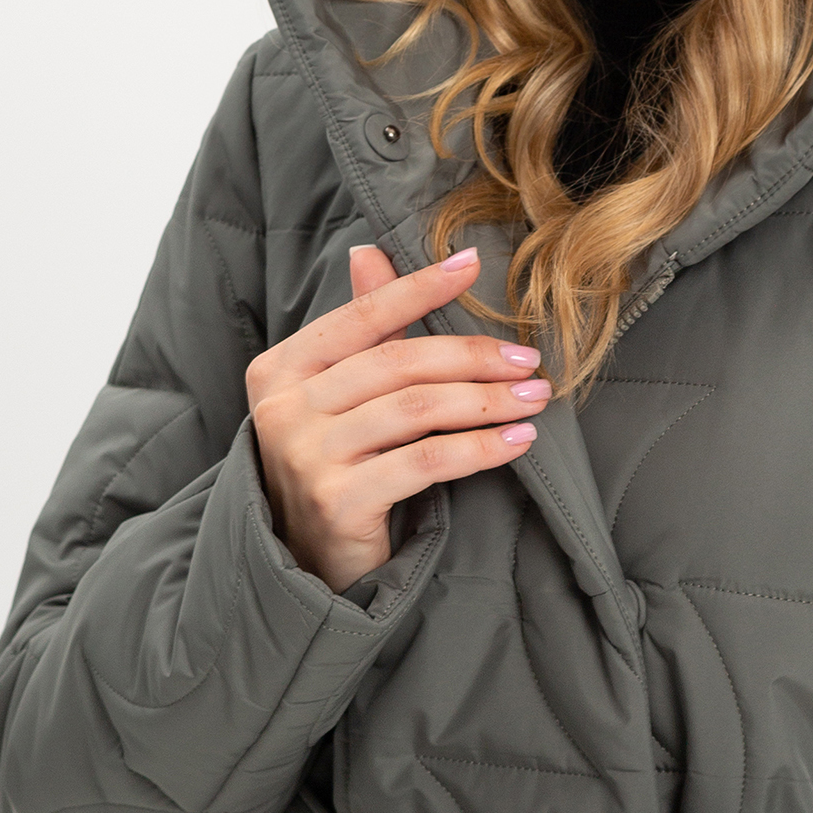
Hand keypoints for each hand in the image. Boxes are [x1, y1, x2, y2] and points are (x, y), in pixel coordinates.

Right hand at [244, 243, 549, 594]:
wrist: (308, 561)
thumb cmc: (334, 465)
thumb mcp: (338, 394)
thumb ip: (360, 329)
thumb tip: (369, 251)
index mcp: (280, 370)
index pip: (362, 317)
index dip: (419, 288)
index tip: (473, 265)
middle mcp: (283, 410)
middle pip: (398, 364)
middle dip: (473, 357)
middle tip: (527, 362)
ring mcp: (306, 457)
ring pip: (416, 409)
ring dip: (486, 401)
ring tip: (533, 399)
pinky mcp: (338, 502)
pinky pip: (424, 461)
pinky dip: (478, 448)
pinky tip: (515, 442)